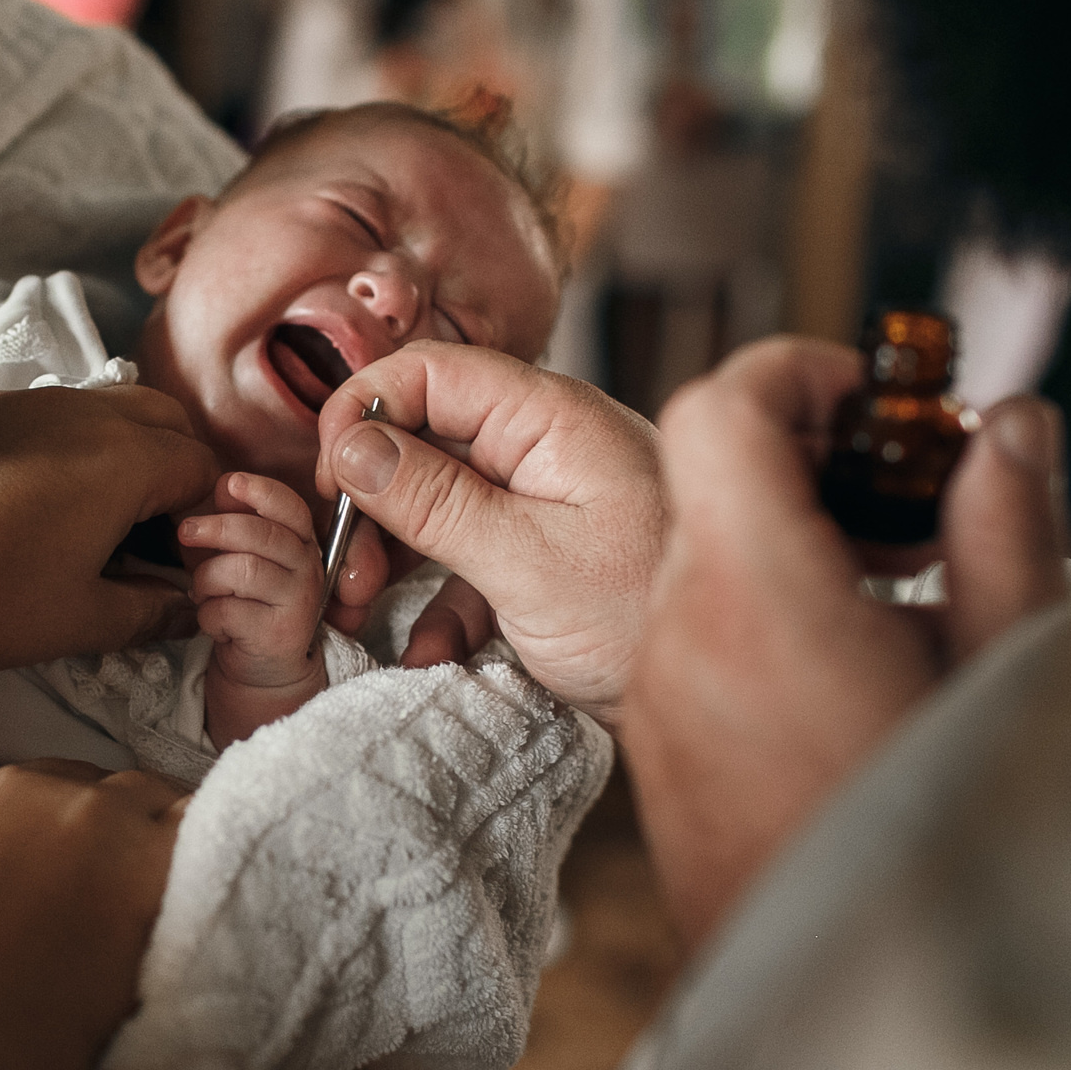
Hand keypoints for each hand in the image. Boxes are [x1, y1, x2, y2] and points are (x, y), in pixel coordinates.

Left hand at [0, 384, 220, 674]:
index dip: (210, 521)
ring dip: (131, 458)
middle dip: (179, 474)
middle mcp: (88, 414)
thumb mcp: (79, 619)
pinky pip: (62, 417)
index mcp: (128, 458)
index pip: (205, 471)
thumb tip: (187, 610)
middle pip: (166, 423)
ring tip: (105, 530)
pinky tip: (49, 513)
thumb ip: (149, 612)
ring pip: (112, 412)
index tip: (187, 570)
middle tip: (157, 544)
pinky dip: (82, 452)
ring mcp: (33, 405)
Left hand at [178, 473, 330, 742]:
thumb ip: (237, 522)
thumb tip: (223, 487)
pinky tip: (212, 621)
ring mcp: (299, 604)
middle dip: (217, 528)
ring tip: (201, 591)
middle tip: (186, 532)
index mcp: (301, 542)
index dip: (262, 492)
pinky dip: (207, 614)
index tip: (229, 483)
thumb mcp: (241, 556)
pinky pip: (229, 611)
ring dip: (208, 579)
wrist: (262, 668)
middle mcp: (308, 570)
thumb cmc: (245, 602)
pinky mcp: (280, 636)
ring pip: (242, 571)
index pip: (291, 508)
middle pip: (262, 536)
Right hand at [313, 343, 664, 727]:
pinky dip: (443, 604)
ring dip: (393, 557)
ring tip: (358, 611)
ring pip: (441, 502)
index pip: (429, 370)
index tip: (328, 481)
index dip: (363, 412)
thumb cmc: (650, 618)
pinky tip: (429, 652)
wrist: (742, 699)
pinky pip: (474, 560)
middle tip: (342, 569)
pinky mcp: (550, 557)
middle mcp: (546, 445)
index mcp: (548, 417)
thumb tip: (351, 444)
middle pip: (425, 437)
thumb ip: (435, 500)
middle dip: (371, 500)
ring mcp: (548, 501)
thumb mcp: (527, 563)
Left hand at [625, 338, 1070, 948]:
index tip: (868, 398)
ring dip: (779, 542)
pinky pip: (689, 640)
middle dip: (803, 461)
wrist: (866, 995)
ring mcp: (656, 699)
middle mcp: (679, 635)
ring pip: (694, 561)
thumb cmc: (951, 830)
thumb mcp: (1003, 662)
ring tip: (891, 590)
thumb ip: (1005, 524)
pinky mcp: (658, 752)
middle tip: (905, 493)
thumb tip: (1009, 424)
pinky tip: (845, 668)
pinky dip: (753, 615)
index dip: (789, 374)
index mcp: (757, 594)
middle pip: (704, 480)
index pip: (717, 411)